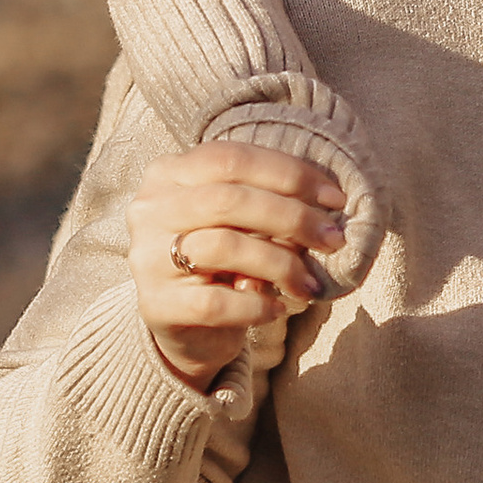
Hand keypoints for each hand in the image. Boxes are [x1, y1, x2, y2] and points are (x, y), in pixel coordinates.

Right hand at [126, 144, 347, 389]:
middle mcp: (150, 209)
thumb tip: (326, 206)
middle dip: (293, 217)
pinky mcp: (156, 305)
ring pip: (224, 246)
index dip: (290, 174)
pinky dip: (255, 305)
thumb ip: (267, 203)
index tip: (335, 198)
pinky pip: (216, 302)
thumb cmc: (222, 260)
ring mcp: (147, 257)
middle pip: (230, 199)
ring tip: (309, 282)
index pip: (233, 158)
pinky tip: (276, 308)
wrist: (185, 325)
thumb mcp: (240, 221)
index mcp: (169, 173)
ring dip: (280, 263)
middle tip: (332, 238)